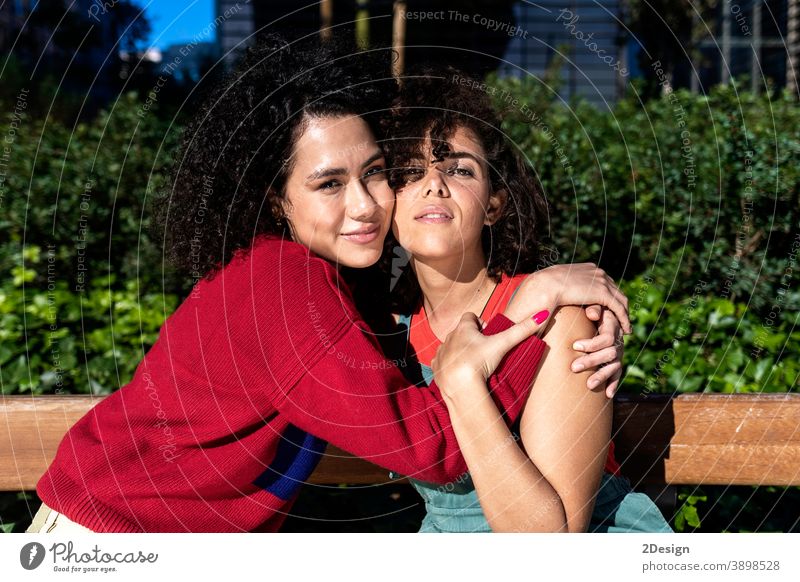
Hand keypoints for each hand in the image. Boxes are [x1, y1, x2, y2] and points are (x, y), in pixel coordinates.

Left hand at [431, 311, 548, 399]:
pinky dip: (448, 364)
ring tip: (472, 364)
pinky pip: (440, 361)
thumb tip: (543, 314)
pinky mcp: (435, 367)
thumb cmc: (480, 362)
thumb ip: (522, 330)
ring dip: (459, 351)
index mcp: (463, 328)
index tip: (488, 336)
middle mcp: (449, 337)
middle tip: (483, 351)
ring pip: (450, 346)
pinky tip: (459, 372)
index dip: (481, 324)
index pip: (471, 316)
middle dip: (471, 338)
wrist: (460, 387)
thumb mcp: (503, 344)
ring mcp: (440, 352)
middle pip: (460, 331)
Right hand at [504, 263, 630, 333]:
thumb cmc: (543, 288)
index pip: (604, 283)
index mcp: (587, 269)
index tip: (609, 310)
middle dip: (619, 306)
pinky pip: (619, 308)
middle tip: (621, 321)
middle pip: (615, 290)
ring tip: (624, 328)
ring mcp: (602, 281)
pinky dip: (625, 319)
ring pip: (620, 300)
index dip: (609, 297)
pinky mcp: (603, 293)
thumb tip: (560, 296)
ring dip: (624, 314)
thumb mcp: (556, 285)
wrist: (544, 285)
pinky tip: (626, 330)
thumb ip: (563, 289)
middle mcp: (597, 272)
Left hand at [572, 306, 623, 397]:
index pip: (608, 338)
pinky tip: (607, 395)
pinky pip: (617, 375)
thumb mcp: (590, 305)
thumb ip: (592, 308)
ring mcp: (618, 353)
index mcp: (613, 326)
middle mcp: (618, 341)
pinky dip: (613, 384)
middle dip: (592, 361)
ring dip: (601, 376)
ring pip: (614, 367)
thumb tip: (592, 313)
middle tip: (574, 367)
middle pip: (610, 354)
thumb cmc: (588, 310)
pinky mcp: (616, 363)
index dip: (592, 343)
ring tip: (588, 385)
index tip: (575, 346)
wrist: (596, 317)